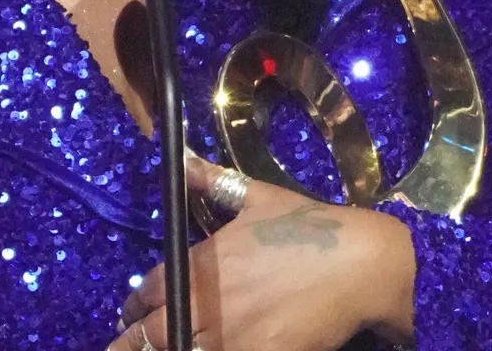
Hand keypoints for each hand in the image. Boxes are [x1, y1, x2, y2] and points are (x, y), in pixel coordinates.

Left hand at [108, 155, 415, 350]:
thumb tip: (186, 160)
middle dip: (134, 341)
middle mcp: (204, 300)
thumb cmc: (310, 227)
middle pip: (149, 334)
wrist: (361, 262)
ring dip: (165, 349)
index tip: (133, 314)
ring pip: (175, 349)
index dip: (136, 305)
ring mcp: (227, 335)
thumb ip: (215, 182)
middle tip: (130, 344)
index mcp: (201, 261)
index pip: (148, 290)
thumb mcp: (258, 196)